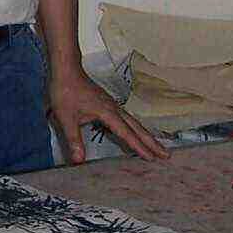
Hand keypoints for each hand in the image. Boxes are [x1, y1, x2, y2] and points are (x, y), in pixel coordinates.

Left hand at [49, 69, 168, 162]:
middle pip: (137, 128)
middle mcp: (114, 109)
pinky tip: (135, 132)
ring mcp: (112, 105)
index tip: (152, 158)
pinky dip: (136, 128)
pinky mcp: (108, 103)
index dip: (139, 147)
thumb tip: (79, 161)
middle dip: (152, 142)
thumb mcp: (66, 118)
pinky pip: (127, 119)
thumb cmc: (65, 92)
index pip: (126, 133)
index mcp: (108, 113)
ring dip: (146, 135)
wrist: (66, 71)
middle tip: (166, 155)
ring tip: (158, 147)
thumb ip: (74, 140)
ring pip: (134, 123)